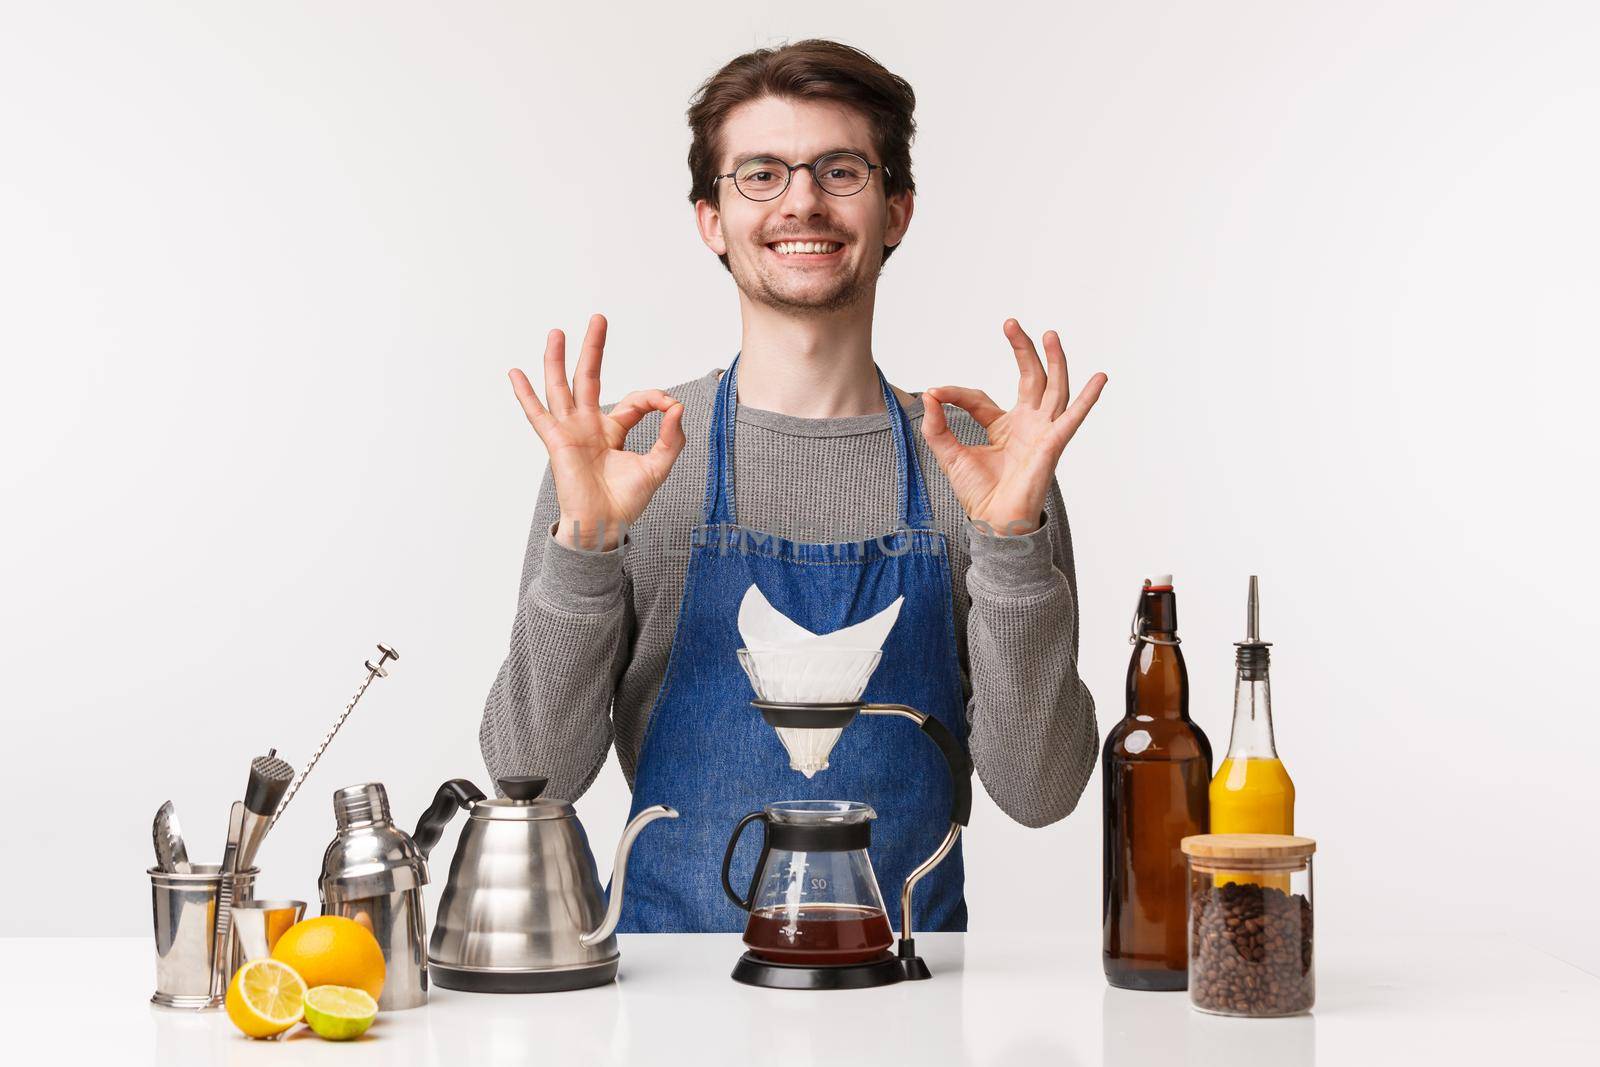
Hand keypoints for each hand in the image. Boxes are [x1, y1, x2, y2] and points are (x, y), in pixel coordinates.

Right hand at [510, 313, 685, 549]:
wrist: (605, 525)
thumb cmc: (626, 502)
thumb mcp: (658, 466)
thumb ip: (671, 437)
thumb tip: (677, 408)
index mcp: (612, 430)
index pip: (632, 401)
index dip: (653, 398)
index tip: (669, 405)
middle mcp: (589, 426)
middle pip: (589, 378)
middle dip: (594, 348)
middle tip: (598, 319)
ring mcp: (571, 431)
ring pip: (562, 387)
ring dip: (558, 359)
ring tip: (556, 332)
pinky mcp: (558, 442)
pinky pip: (539, 415)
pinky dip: (526, 395)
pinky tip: (515, 374)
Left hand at [920, 319, 1106, 534]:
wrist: (994, 522)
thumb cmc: (979, 494)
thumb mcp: (949, 454)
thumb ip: (937, 426)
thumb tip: (928, 396)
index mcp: (1004, 427)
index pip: (980, 398)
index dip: (956, 393)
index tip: (935, 392)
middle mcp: (1027, 425)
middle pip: (1030, 378)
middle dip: (1023, 350)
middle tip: (1012, 323)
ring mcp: (1042, 432)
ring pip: (1053, 389)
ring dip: (1054, 361)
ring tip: (1050, 335)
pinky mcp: (1053, 444)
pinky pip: (1073, 417)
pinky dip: (1087, 398)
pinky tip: (1099, 377)